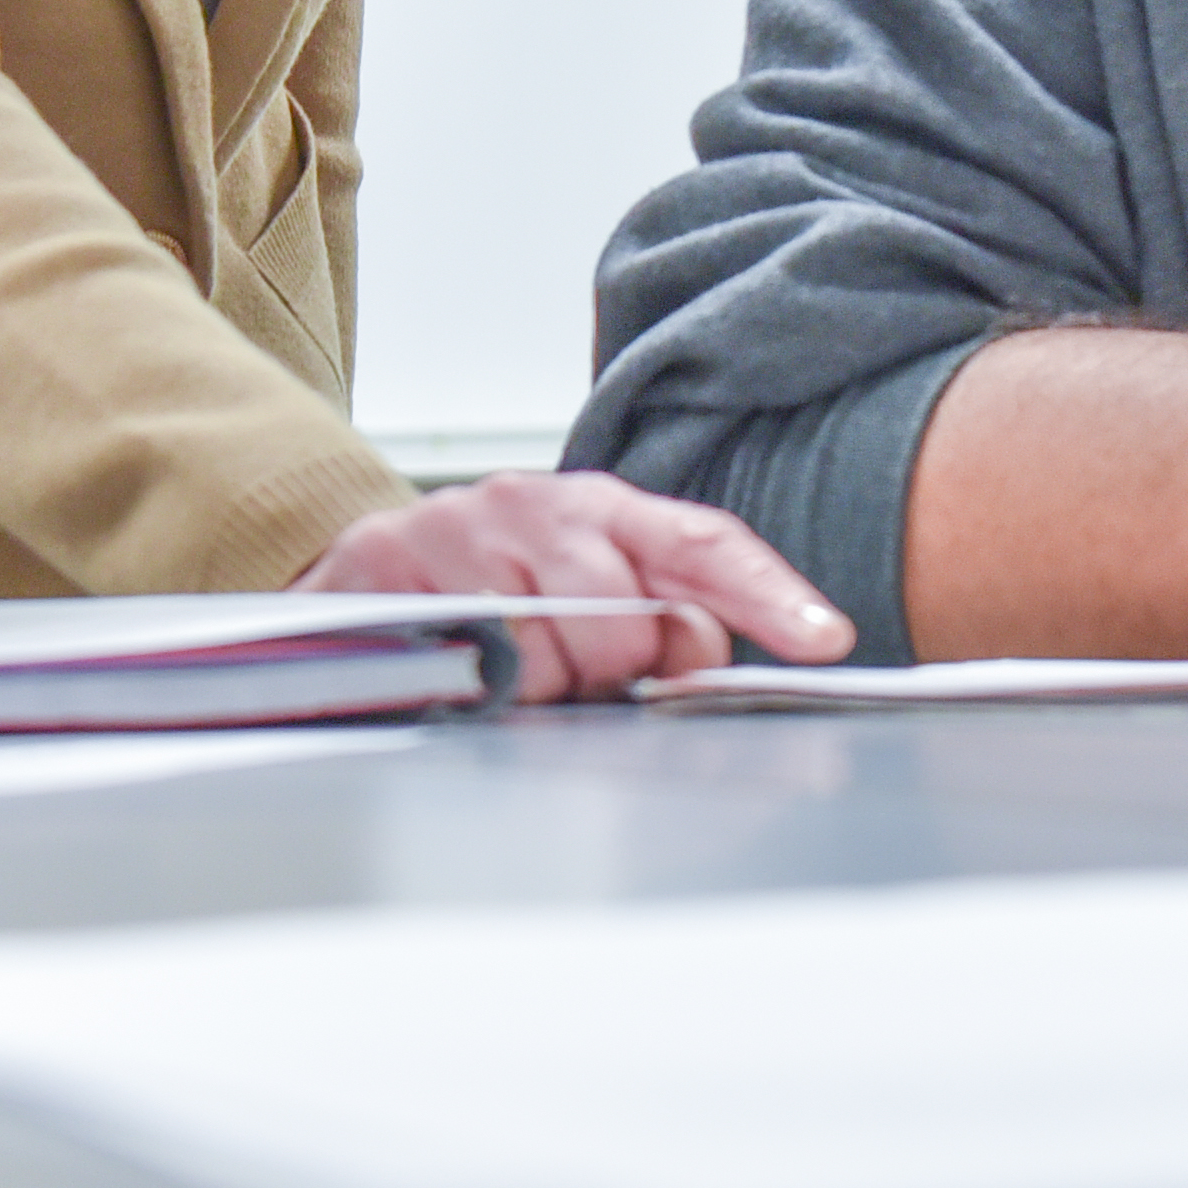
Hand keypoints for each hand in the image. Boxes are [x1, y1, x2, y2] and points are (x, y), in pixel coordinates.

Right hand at [302, 472, 851, 702]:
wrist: (364, 571)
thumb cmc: (493, 590)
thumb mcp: (586, 596)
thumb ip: (660, 624)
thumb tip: (703, 661)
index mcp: (599, 507)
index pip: (700, 542)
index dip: (766, 591)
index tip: (823, 637)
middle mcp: (533, 503)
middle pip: (624, 621)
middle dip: (612, 670)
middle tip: (576, 671)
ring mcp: (457, 527)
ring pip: (543, 653)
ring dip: (536, 683)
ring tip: (510, 665)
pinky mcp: (385, 559)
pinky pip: (462, 659)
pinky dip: (473, 682)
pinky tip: (464, 664)